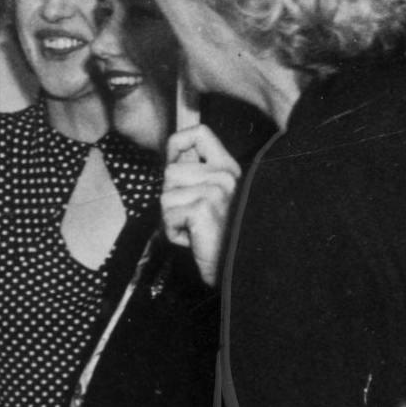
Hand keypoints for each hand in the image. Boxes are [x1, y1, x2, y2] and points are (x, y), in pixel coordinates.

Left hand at [162, 124, 240, 286]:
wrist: (240, 273)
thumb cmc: (223, 240)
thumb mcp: (214, 199)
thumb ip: (197, 176)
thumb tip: (172, 157)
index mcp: (229, 169)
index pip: (199, 133)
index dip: (177, 142)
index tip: (173, 160)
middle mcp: (226, 176)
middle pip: (170, 170)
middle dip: (172, 198)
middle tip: (194, 218)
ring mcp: (216, 190)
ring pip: (165, 194)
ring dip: (172, 217)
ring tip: (196, 229)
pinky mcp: (203, 207)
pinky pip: (168, 214)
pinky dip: (174, 232)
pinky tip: (195, 240)